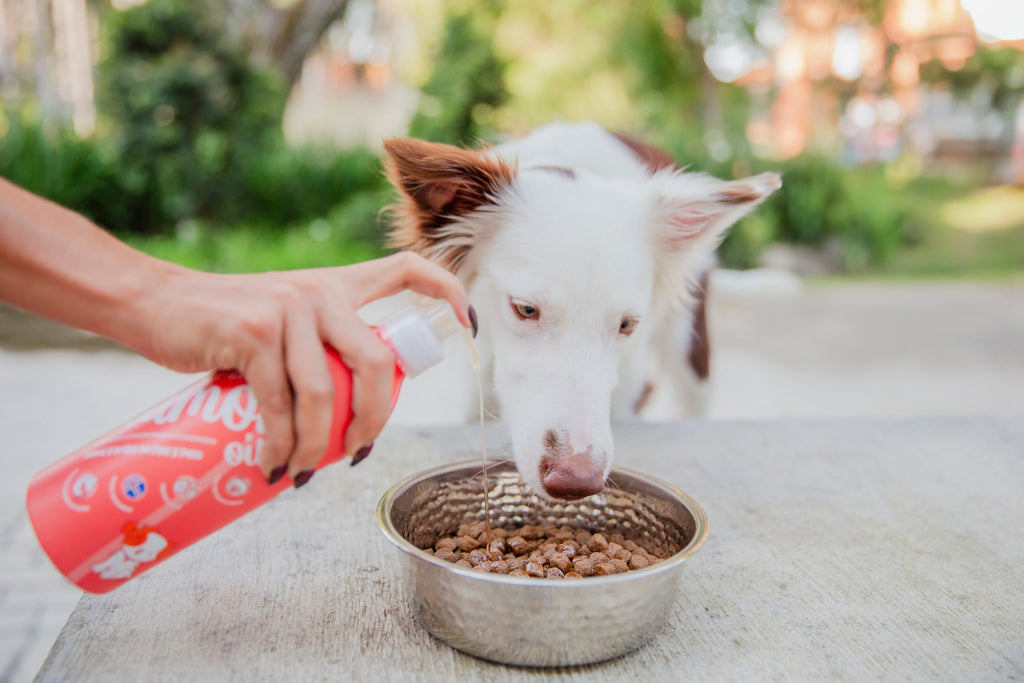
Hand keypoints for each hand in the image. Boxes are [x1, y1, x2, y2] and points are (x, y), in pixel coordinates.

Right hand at [129, 252, 471, 481]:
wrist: (154, 305)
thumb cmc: (223, 325)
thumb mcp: (283, 319)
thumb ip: (317, 342)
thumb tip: (349, 410)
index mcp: (335, 285)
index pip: (406, 268)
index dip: (446, 291)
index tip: (468, 327)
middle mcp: (319, 291)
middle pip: (375, 361)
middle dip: (376, 418)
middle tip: (358, 453)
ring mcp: (286, 311)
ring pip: (325, 393)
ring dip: (319, 447)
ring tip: (305, 472)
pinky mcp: (251, 334)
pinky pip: (281, 404)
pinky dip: (281, 445)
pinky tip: (274, 465)